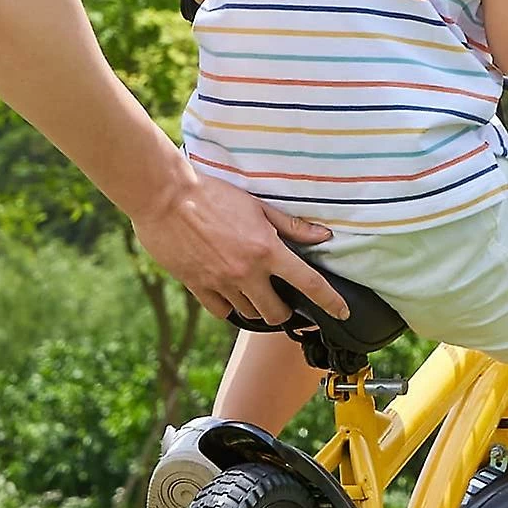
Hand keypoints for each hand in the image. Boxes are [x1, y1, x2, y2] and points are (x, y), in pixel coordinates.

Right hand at [131, 170, 347, 324]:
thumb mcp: (257, 206)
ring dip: (256, 307)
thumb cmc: (213, 194)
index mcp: (267, 251)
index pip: (309, 283)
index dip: (330, 301)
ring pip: (248, 313)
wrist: (165, 196)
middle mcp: (247, 272)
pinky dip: (229, 306)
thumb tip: (323, 235)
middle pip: (276, 313)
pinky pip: (221, 311)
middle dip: (283, 311)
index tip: (341, 312)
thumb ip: (291, 226)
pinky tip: (229, 293)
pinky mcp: (197, 286)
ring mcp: (221, 282)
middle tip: (282, 301)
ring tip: (253, 291)